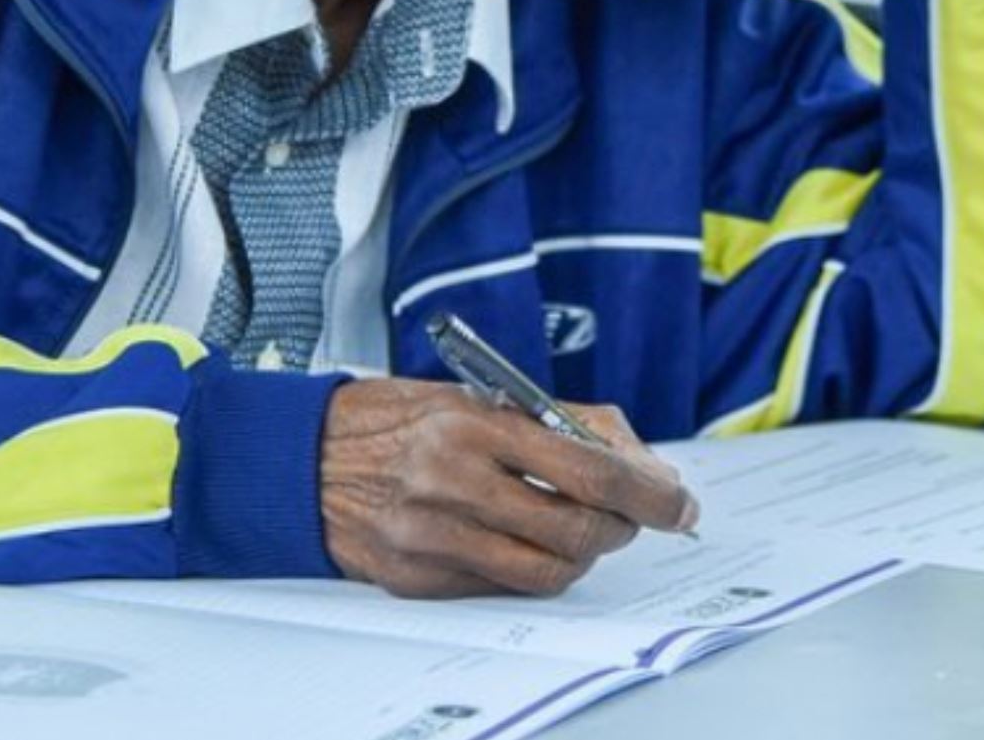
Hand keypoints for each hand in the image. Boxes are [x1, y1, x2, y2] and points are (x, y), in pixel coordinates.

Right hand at [319, 379, 698, 597]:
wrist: (305, 455)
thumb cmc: (406, 417)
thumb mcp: (486, 395)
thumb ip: (568, 424)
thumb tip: (646, 467)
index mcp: (476, 424)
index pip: (590, 470)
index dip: (648, 494)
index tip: (679, 504)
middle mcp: (452, 482)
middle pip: (576, 530)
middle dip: (621, 528)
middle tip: (630, 517)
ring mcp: (430, 536)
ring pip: (546, 571)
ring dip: (583, 556)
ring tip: (581, 531)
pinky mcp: (413, 578)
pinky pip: (501, 587)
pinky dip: (531, 569)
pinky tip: (526, 543)